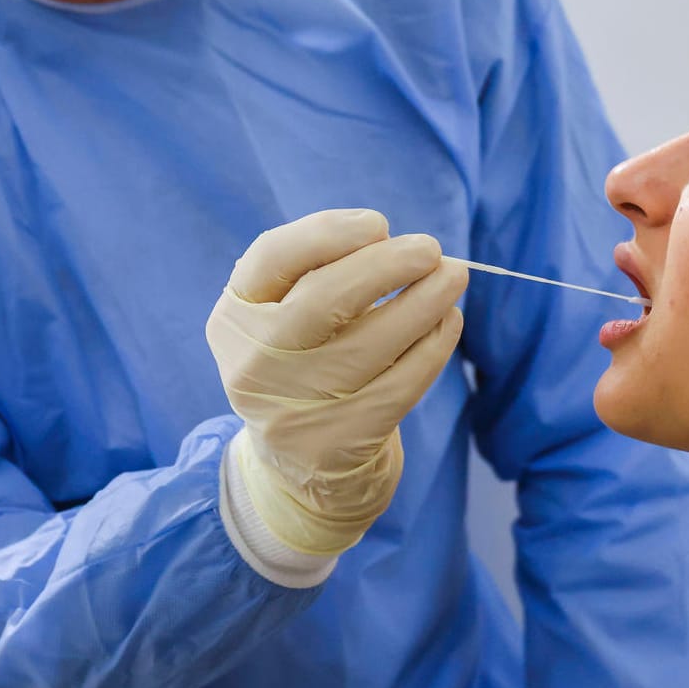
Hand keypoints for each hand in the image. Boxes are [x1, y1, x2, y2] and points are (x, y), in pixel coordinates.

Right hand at [206, 209, 467, 554]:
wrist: (298, 464)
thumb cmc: (304, 363)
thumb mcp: (286, 318)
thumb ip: (321, 274)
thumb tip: (393, 243)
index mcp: (234, 318)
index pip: (272, 259)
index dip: (328, 233)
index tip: (378, 224)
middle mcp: (254, 363)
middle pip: (322, 300)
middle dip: (385, 266)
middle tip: (430, 248)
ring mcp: (295, 408)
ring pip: (371, 343)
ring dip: (424, 302)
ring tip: (453, 275)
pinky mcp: (339, 441)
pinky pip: (401, 383)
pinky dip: (433, 345)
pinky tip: (449, 321)